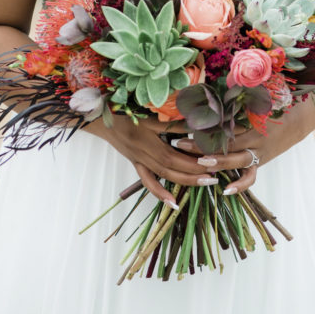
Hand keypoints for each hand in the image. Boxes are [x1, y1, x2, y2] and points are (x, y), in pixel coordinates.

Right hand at [83, 114, 224, 207]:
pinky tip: (173, 203)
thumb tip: (193, 123)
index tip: (211, 161)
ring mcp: (139, 161)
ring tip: (204, 183)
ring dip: (184, 181)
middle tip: (215, 176)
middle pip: (171, 168)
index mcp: (147, 139)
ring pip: (163, 176)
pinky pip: (148, 181)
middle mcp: (143, 153)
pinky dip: (160, 193)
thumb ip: (169, 121)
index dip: (191, 161)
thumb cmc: (123, 111)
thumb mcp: (147, 114)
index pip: (173, 155)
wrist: (100, 118)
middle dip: (194, 173)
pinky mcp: (136, 163)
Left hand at [170, 101, 314, 193]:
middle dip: (201, 144)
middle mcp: (254, 138)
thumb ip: (236, 99)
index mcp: (251, 120)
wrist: (298, 119)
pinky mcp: (260, 162)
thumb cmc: (274, 105)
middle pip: (225, 143)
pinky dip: (239, 184)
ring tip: (197, 164)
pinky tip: (224, 190)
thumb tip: (212, 92)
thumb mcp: (257, 100)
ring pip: (236, 161)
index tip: (184, 124)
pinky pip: (250, 176)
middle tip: (179, 143)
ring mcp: (258, 152)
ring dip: (215, 163)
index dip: (205, 124)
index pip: (225, 124)